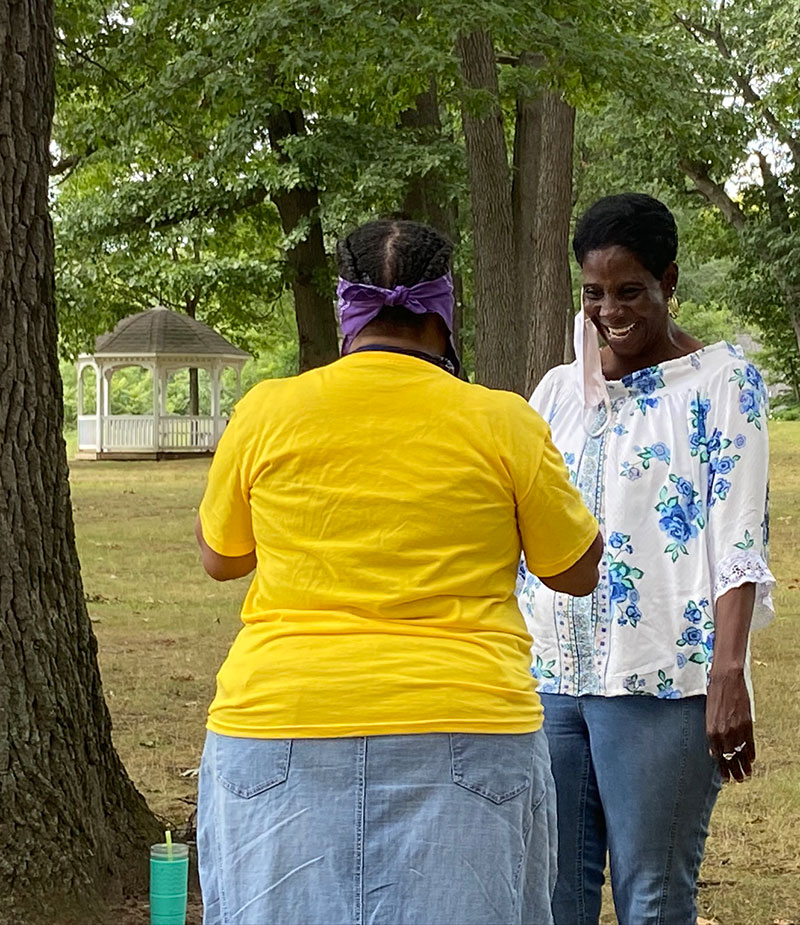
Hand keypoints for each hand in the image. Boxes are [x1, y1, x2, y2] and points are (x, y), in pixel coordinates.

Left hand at [706, 668, 754, 782]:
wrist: (725, 679)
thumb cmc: (712, 694)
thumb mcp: (707, 715)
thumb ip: (710, 734)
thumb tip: (712, 751)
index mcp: (710, 731)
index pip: (717, 756)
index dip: (722, 768)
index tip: (725, 778)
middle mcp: (723, 732)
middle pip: (729, 757)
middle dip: (733, 771)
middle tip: (737, 780)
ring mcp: (736, 729)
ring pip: (741, 753)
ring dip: (744, 765)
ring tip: (746, 775)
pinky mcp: (747, 723)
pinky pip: (750, 743)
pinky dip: (751, 753)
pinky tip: (752, 760)